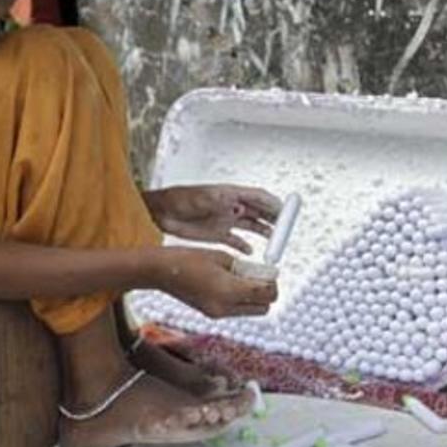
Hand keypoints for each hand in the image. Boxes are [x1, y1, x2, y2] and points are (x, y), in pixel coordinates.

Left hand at [144, 185, 280, 254]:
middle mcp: (231, 207)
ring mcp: (225, 220)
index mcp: (231, 195)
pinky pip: (236, 240)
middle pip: (259, 212)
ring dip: (264, 232)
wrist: (160, 212)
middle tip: (286, 228)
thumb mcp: (203, 198)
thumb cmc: (180, 199)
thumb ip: (222, 201)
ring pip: (251, 226)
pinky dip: (244, 246)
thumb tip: (239, 203)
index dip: (273, 204)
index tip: (286, 211)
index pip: (258, 197)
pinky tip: (250, 252)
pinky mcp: (217, 234)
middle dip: (274, 219)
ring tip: (275, 241)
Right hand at [154, 247, 278, 317]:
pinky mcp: (211, 314)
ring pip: (251, 312)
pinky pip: (236, 310)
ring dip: (254, 298)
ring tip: (243, 279)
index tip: (270, 273)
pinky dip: (240, 300)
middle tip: (261, 277)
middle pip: (263, 309)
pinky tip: (230, 285)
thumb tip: (259, 273)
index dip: (273, 284)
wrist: (160, 271)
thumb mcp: (222, 257)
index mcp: (228, 290)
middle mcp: (224, 307)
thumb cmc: (187, 258)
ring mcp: (217, 314)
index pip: (266, 294)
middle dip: (267, 294)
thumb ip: (244, 268)